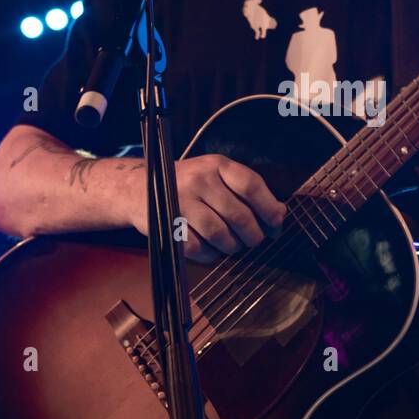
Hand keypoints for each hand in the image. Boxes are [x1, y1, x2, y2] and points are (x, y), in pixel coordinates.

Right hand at [127, 154, 286, 262]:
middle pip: (239, 216)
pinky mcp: (169, 223)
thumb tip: (280, 213)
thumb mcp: (215, 175)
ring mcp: (182, 202)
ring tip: (233, 245)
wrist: (138, 187)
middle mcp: (199, 180)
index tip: (277, 224)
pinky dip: (211, 254)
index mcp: (216, 165)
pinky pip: (199, 248)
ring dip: (233, 246)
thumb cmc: (186, 184)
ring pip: (220, 235)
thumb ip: (245, 190)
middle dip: (253, 235)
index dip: (269, 209)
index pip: (251, 186)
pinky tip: (211, 249)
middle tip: (254, 240)